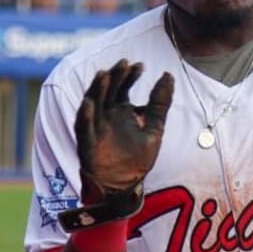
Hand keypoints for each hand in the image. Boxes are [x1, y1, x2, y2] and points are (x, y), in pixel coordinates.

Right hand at [75, 60, 173, 194]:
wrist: (124, 188)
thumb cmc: (137, 159)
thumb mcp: (154, 129)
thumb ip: (160, 103)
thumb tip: (168, 75)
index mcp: (121, 110)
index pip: (123, 87)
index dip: (130, 75)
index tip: (140, 65)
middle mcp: (106, 115)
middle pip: (108, 90)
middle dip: (115, 77)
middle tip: (124, 63)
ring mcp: (95, 128)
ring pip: (93, 104)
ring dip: (97, 89)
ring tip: (104, 74)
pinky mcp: (87, 144)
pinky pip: (84, 129)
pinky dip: (85, 116)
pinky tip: (89, 104)